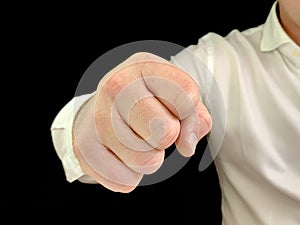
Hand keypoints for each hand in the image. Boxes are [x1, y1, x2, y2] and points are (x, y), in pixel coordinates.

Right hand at [72, 52, 211, 191]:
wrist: (99, 109)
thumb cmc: (144, 102)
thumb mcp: (173, 94)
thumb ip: (195, 115)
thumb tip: (187, 145)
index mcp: (143, 66)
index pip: (186, 96)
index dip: (189, 113)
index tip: (177, 113)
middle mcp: (116, 87)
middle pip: (165, 133)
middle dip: (167, 137)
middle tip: (153, 128)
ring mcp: (98, 118)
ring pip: (147, 162)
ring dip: (150, 158)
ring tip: (136, 139)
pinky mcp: (85, 149)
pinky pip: (127, 181)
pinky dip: (130, 174)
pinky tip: (120, 153)